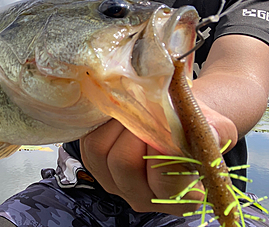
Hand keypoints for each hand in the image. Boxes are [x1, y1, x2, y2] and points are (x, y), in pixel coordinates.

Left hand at [80, 106, 236, 215]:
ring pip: (100, 152)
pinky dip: (100, 123)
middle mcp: (145, 197)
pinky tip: (118, 112)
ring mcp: (116, 184)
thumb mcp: (216, 126)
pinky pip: (87, 142)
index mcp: (182, 197)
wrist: (178, 118)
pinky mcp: (96, 166)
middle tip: (145, 106)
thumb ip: (213, 131)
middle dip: (134, 128)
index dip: (160, 142)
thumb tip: (206, 129)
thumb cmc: (195, 125)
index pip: (163, 175)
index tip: (165, 117)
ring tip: (132, 105)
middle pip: (124, 163)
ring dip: (115, 123)